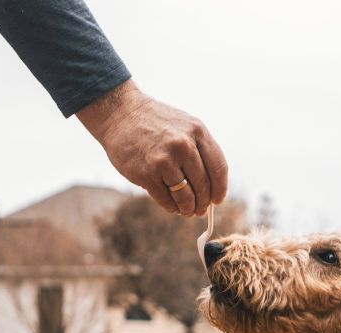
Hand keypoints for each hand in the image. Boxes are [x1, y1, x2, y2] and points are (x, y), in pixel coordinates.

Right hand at [77, 79, 227, 215]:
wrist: (120, 114)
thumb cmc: (155, 123)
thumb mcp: (184, 126)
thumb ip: (199, 150)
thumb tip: (211, 186)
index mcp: (197, 131)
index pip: (218, 168)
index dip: (220, 188)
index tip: (217, 200)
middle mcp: (183, 146)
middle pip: (203, 185)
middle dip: (203, 203)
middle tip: (200, 210)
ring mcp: (164, 160)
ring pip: (185, 196)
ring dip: (188, 208)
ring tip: (187, 210)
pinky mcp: (147, 173)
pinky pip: (166, 199)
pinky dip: (171, 207)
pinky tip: (172, 206)